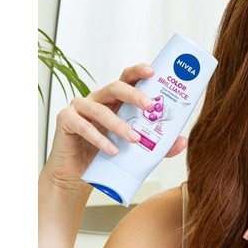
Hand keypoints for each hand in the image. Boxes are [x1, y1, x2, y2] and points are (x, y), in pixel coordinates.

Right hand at [44, 64, 187, 186]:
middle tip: (149, 105)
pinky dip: (99, 139)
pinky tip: (111, 150)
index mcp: (116, 100)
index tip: (153, 72)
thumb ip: (159, 145)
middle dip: (134, 94)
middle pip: (115, 87)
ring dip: (119, 124)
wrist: (77, 175)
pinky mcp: (66, 121)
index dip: (139, 72)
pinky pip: (83, 126)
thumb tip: (182, 142)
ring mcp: (80, 108)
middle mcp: (98, 99)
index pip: (127, 79)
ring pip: (100, 108)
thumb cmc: (107, 155)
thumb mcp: (136, 150)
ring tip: (134, 138)